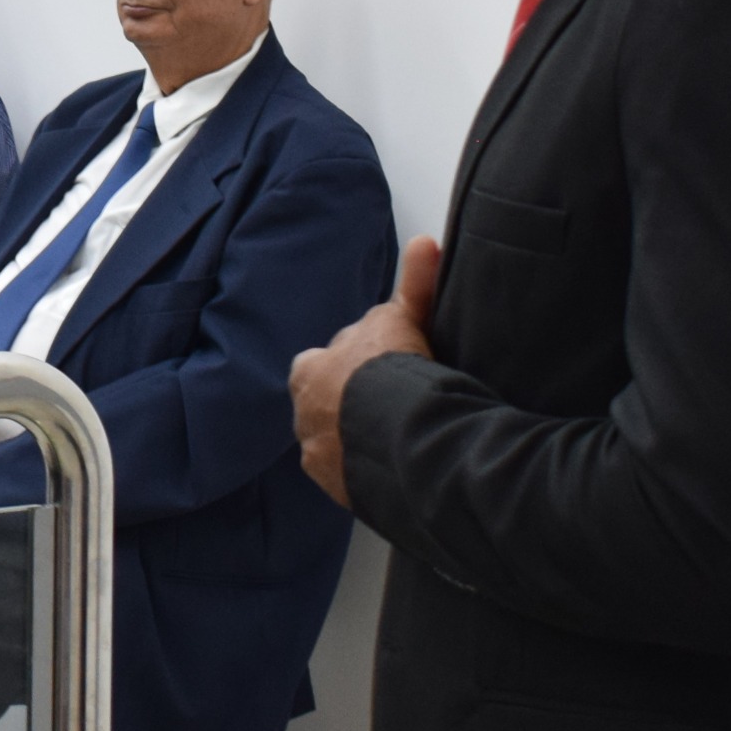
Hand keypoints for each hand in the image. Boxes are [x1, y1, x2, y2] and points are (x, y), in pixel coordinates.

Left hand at [290, 236, 439, 506]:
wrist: (396, 430)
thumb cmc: (392, 370)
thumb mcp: (403, 319)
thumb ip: (414, 286)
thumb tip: (426, 242)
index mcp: (308, 371)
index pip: (324, 364)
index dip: (356, 364)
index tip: (381, 368)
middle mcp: (304, 414)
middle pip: (329, 405)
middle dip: (353, 404)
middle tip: (393, 403)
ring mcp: (319, 454)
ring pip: (340, 442)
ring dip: (362, 438)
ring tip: (400, 437)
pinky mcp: (340, 487)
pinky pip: (355, 476)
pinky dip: (373, 471)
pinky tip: (398, 466)